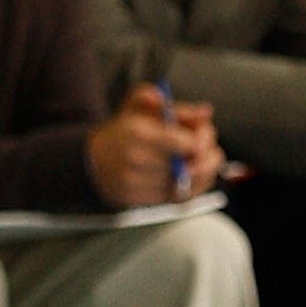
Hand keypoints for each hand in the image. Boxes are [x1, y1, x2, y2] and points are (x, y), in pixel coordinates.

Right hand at [87, 82, 220, 206]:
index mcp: (138, 133)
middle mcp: (136, 160)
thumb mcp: (139, 107)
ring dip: (202, 176)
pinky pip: (176, 200)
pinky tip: (192, 178)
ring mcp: (136, 183)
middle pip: (190, 166)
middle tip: (212, 152)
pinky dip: (191, 189)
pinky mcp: (137, 200)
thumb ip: (173, 106)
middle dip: (208, 159)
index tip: (205, 133)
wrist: (93, 160)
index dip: (203, 139)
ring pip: (186, 186)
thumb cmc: (123, 132)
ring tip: (202, 164)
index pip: (186, 143)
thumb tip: (205, 112)